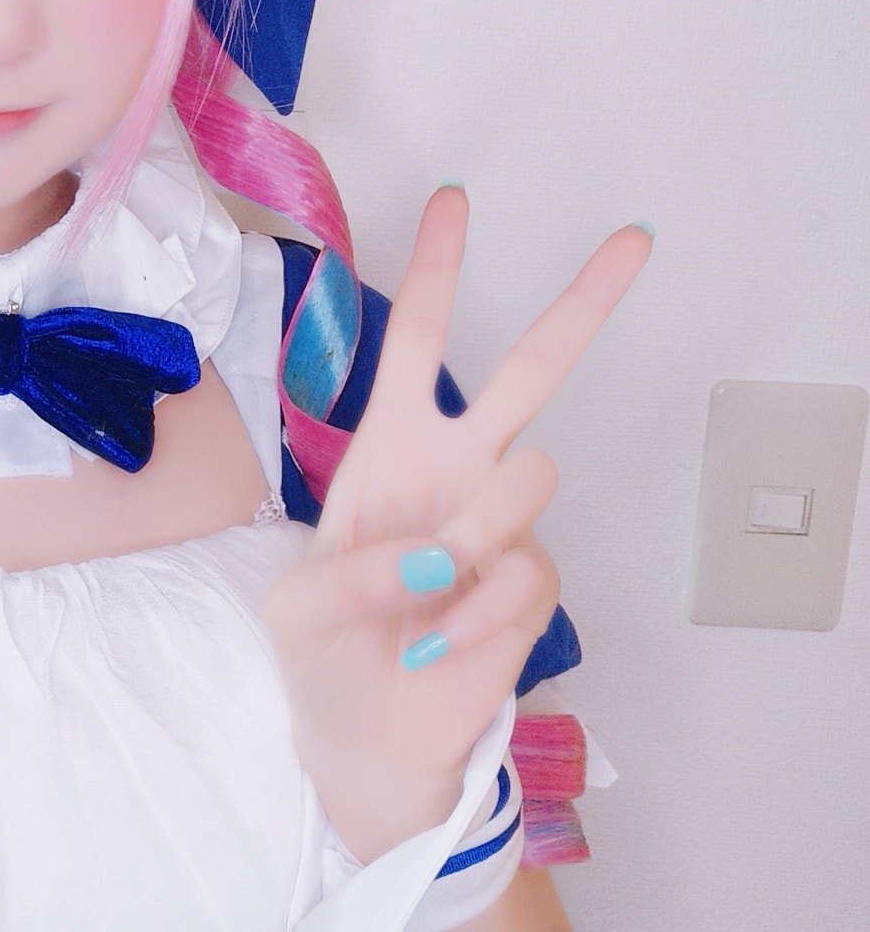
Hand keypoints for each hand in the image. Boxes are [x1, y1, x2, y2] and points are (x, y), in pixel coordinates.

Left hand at [261, 191, 650, 860]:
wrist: (362, 732)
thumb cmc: (321, 649)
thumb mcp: (297, 605)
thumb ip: (356, 574)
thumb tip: (442, 559)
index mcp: (390, 449)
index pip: (418, 345)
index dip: (439, 273)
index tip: (456, 199)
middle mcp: (456, 470)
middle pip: (532, 369)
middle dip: (583, 303)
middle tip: (633, 240)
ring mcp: (500, 524)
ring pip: (527, 477)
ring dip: (473, 534)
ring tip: (426, 592)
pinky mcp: (532, 583)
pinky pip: (523, 573)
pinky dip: (475, 614)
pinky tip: (441, 643)